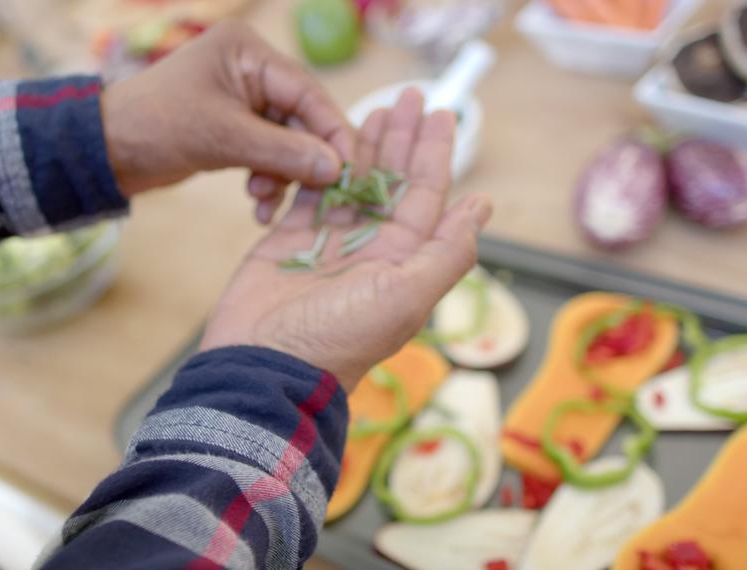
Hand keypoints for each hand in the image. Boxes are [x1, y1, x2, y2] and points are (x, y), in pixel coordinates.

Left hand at [99, 21, 353, 203]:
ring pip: (287, 141)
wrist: (105, 152)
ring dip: (283, 176)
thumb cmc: (156, 127)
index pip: (308, 92)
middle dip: (305, 160)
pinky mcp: (234, 128)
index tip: (351, 170)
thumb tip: (336, 169)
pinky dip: (267, 179)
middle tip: (319, 196)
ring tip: (265, 201)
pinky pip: (267, 154)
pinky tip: (258, 206)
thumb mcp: (223, 138)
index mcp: (248, 52)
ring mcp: (242, 100)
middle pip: (302, 118)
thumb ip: (284, 152)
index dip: (333, 132)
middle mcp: (250, 70)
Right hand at [201, 89, 492, 389]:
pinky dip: (321, 167)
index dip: (434, 152)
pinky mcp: (290, 240)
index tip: (441, 112)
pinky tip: (330, 141)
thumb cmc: (338, 337)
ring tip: (374, 108)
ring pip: (354, 183)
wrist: (264, 364)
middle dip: (402, 138)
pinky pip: (311, 194)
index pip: (426, 194)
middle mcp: (371, 249)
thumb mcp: (407, 297)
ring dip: (365, 146)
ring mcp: (329, 244)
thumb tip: (482, 206)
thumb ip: (447, 251)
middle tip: (408, 95)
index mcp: (404, 260)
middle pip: (392, 181)